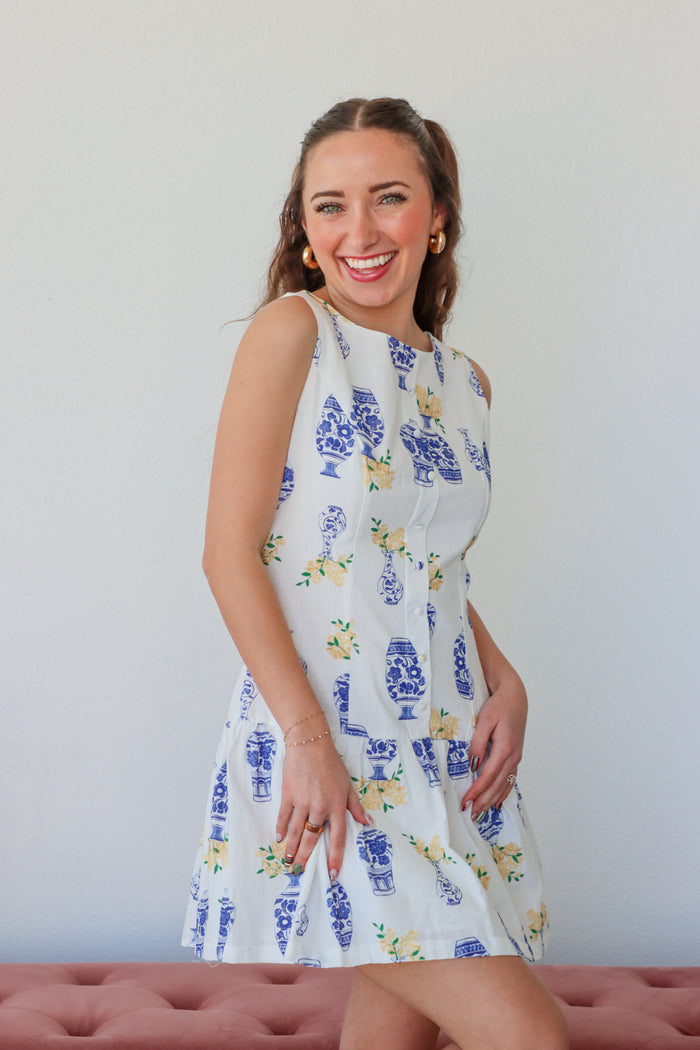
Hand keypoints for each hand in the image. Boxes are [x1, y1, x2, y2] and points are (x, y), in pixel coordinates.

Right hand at [276, 735, 370, 878]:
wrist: (311, 744)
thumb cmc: (332, 764)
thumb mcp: (348, 784)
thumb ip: (355, 806)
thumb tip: (368, 823)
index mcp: (337, 806)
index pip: (338, 838)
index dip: (335, 857)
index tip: (332, 873)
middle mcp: (320, 807)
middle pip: (312, 838)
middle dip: (306, 858)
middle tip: (300, 872)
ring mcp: (303, 801)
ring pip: (296, 831)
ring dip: (292, 848)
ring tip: (289, 861)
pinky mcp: (289, 794)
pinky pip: (284, 816)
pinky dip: (281, 828)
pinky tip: (280, 839)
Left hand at [461, 669, 526, 818]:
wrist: (515, 696)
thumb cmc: (498, 706)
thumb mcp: (485, 720)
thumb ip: (478, 743)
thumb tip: (473, 764)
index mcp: (505, 748)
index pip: (488, 776)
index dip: (476, 791)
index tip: (466, 801)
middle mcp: (513, 756)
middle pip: (497, 785)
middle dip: (483, 801)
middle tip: (471, 814)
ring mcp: (516, 757)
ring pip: (504, 785)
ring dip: (492, 800)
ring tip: (481, 813)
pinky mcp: (516, 756)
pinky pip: (510, 779)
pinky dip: (503, 793)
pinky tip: (497, 802)